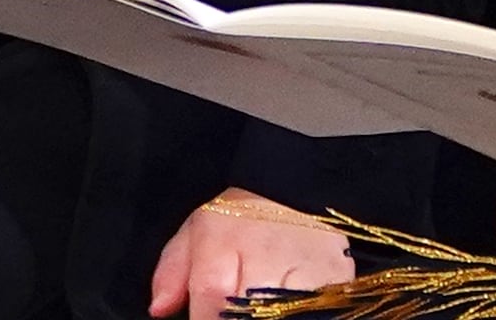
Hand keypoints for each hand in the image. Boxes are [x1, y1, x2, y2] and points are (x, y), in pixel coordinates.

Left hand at [146, 188, 352, 316]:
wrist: (294, 189)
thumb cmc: (239, 217)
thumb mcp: (196, 232)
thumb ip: (172, 272)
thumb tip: (159, 309)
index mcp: (222, 246)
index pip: (210, 303)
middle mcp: (263, 258)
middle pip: (246, 314)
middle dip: (235, 319)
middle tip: (232, 315)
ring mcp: (303, 270)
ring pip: (280, 313)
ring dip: (268, 315)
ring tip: (257, 310)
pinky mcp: (336, 278)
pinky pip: (314, 308)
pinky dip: (299, 309)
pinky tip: (287, 307)